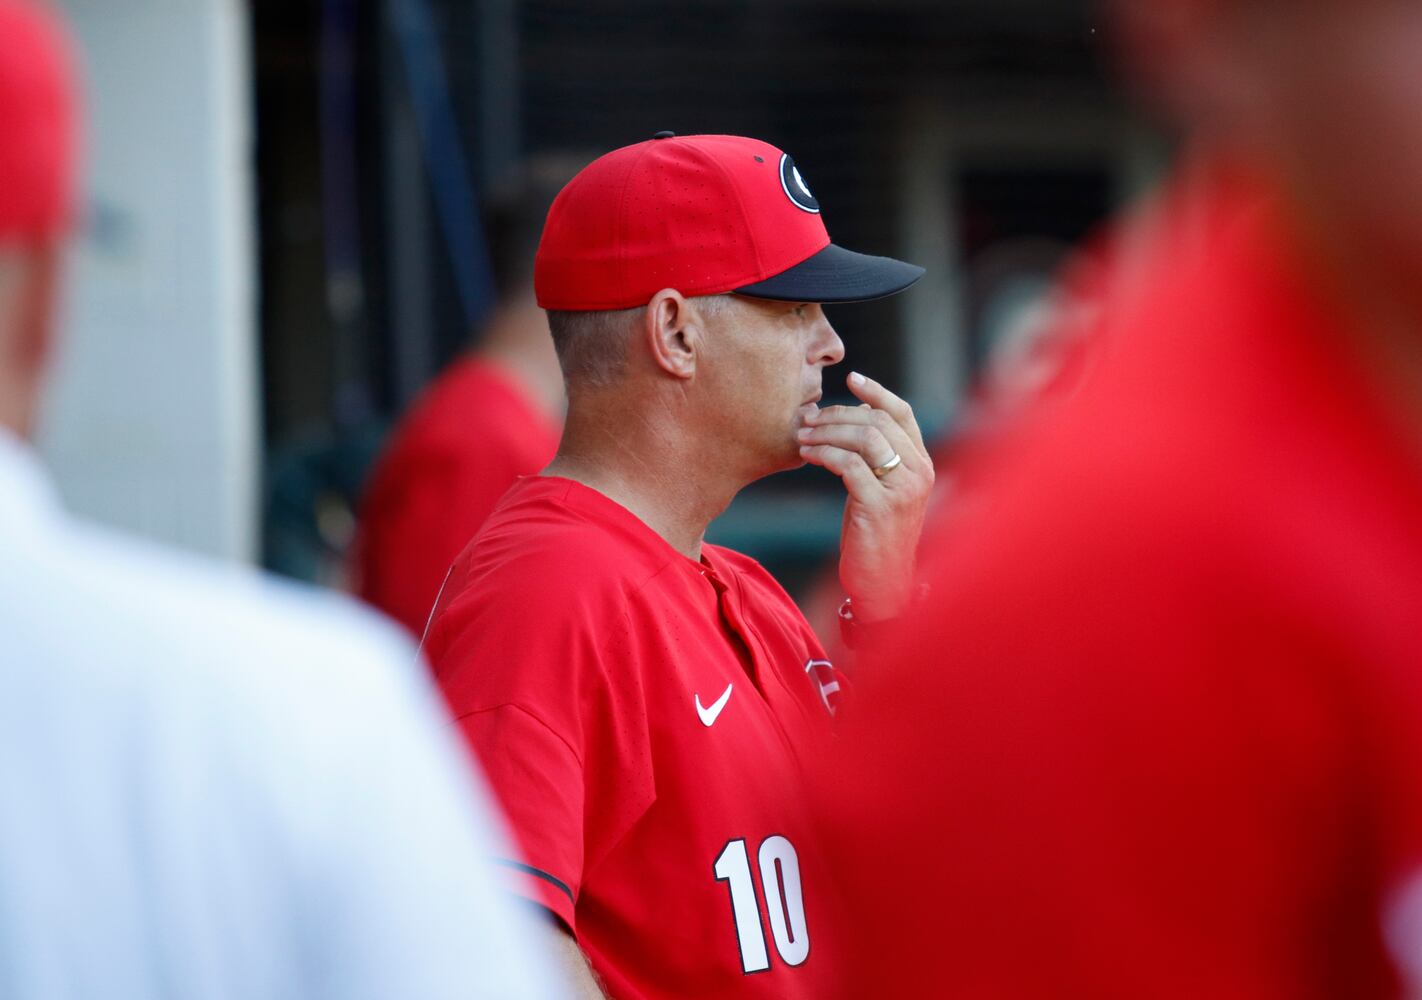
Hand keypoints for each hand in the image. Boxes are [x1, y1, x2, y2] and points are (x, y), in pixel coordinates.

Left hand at [797, 371, 933, 621]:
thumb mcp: (880, 491)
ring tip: (802, 435)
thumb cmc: (875, 537)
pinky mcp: (880, 506)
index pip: (902, 414)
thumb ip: (874, 460)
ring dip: (827, 432)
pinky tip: (806, 455)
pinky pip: (848, 465)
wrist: (883, 584)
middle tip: (808, 418)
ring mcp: (902, 489)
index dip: (876, 392)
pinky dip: (823, 454)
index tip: (851, 378)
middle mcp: (919, 472)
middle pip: (877, 421)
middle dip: (838, 413)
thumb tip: (844, 422)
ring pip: (864, 438)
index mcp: (922, 464)